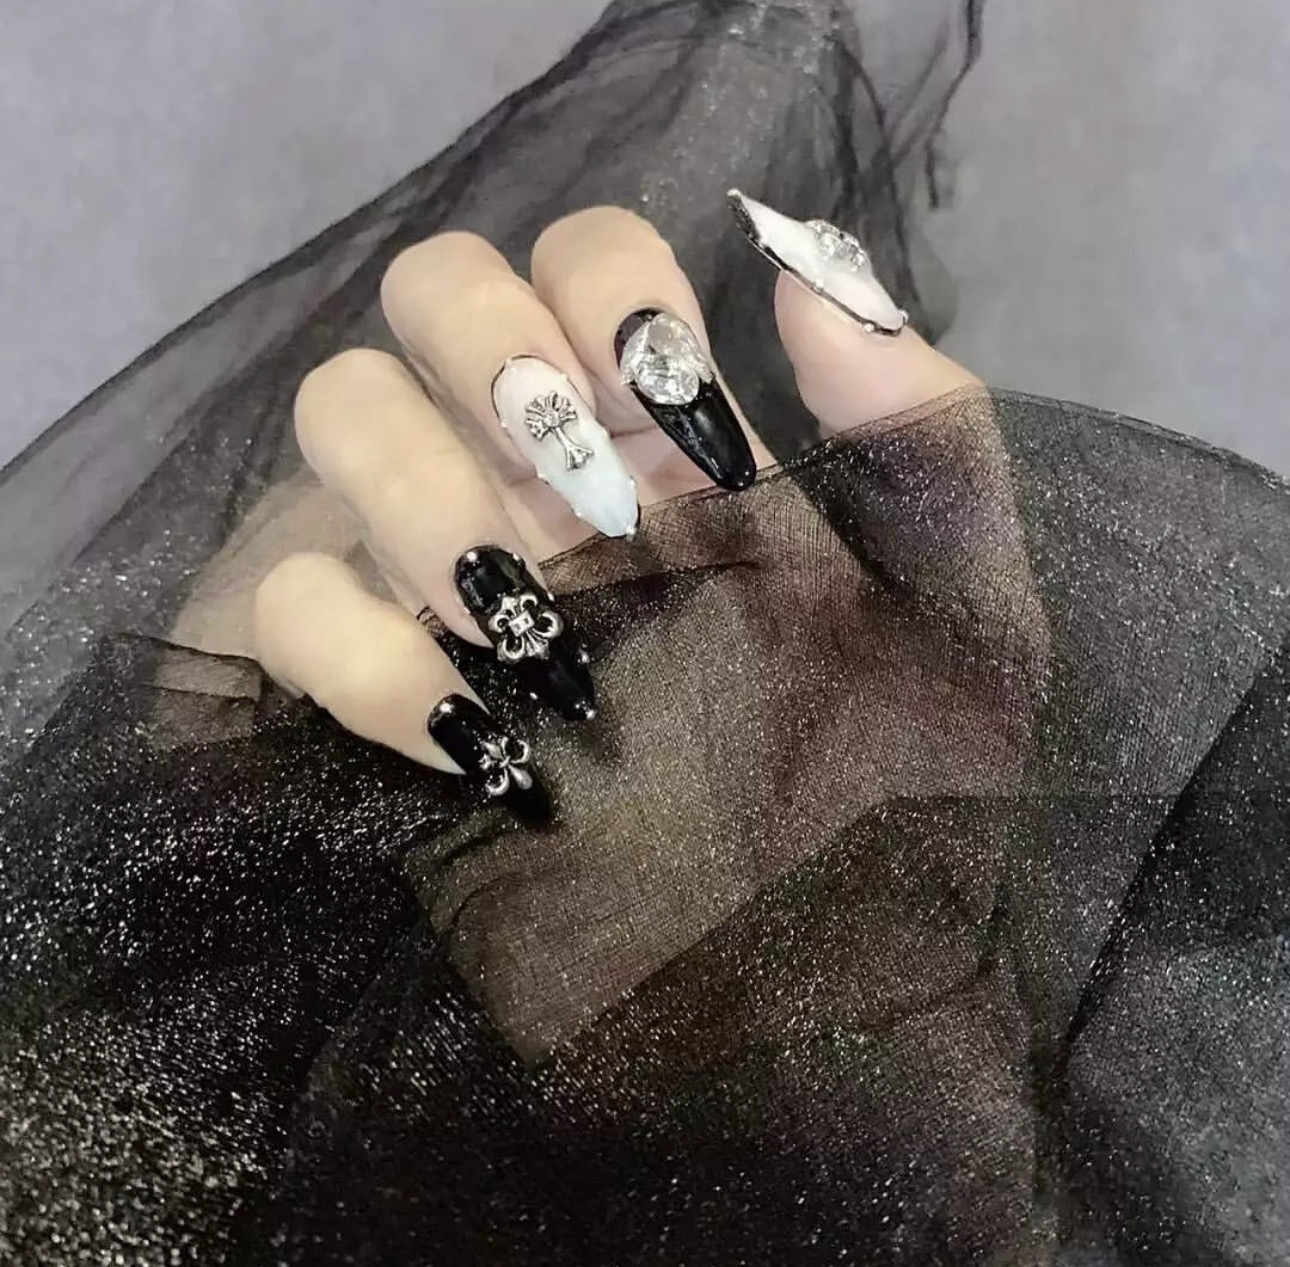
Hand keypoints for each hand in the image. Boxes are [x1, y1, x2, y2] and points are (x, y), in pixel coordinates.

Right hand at [253, 198, 976, 817]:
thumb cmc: (901, 794)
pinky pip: (286, 606)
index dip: (605, 285)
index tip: (674, 403)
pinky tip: (475, 737)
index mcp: (673, 440)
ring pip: (338, 413)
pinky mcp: (380, 687)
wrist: (816, 975)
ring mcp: (451, 575)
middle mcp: (547, 478)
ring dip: (421, 492)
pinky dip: (360, 652)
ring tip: (521, 618)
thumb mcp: (963, 602)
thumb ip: (923, 424)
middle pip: (432, 288)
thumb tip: (801, 270)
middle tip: (584, 494)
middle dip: (490, 355)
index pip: (584, 252)